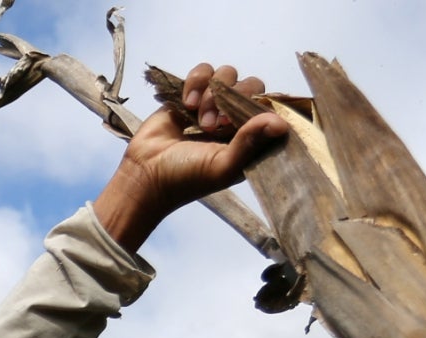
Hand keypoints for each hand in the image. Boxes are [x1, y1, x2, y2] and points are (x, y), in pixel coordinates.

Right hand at [94, 62, 289, 251]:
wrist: (146, 174)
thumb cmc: (187, 178)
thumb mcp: (222, 166)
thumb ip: (250, 144)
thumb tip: (280, 123)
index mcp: (248, 138)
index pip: (268, 107)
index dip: (256, 107)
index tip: (236, 124)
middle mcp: (234, 118)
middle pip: (251, 85)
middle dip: (233, 100)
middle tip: (216, 125)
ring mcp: (212, 104)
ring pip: (227, 75)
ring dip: (212, 95)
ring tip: (198, 119)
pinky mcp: (190, 94)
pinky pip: (204, 71)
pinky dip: (196, 83)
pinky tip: (186, 104)